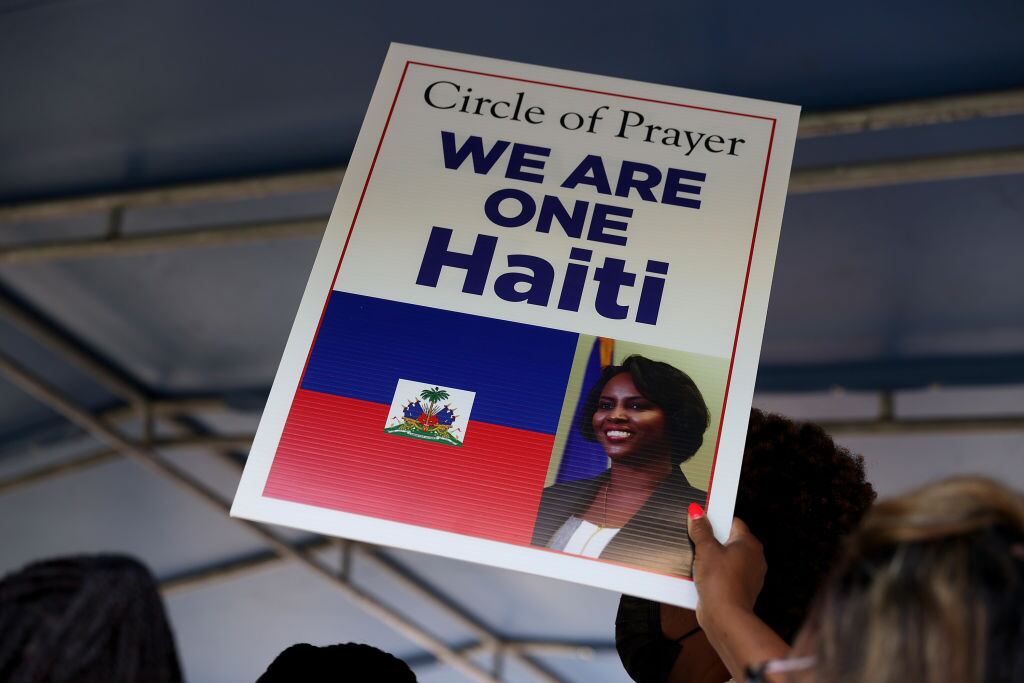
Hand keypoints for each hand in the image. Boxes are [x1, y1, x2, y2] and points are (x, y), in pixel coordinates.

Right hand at [687, 505, 765, 628]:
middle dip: (711, 540)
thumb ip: (701, 529)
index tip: (700, 519)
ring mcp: (748, 576)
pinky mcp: (740, 590)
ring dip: (710, 558)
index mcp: (749, 543)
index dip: (716, 519)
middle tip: (694, 539)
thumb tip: (696, 512)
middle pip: (728, 540)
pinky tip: (699, 576)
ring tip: (694, 559)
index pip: (733, 522)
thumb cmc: (720, 581)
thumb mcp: (705, 549)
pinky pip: (724, 575)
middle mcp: (753, 558)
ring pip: (726, 559)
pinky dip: (713, 574)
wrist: (725, 617)